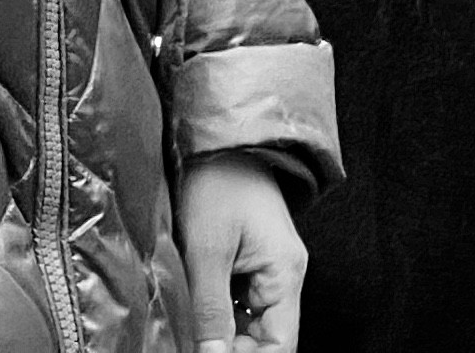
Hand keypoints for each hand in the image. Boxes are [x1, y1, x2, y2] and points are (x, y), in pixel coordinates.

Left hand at [180, 153, 306, 352]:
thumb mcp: (207, 252)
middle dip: (229, 348)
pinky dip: (215, 316)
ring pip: (248, 324)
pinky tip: (193, 313)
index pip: (279, 345)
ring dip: (220, 334)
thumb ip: (210, 312)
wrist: (221, 143)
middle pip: (264, 338)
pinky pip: (237, 304)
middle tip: (191, 343)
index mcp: (285, 273)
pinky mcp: (250, 262)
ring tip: (188, 330)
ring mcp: (268, 269)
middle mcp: (284, 275)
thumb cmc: (219, 186)